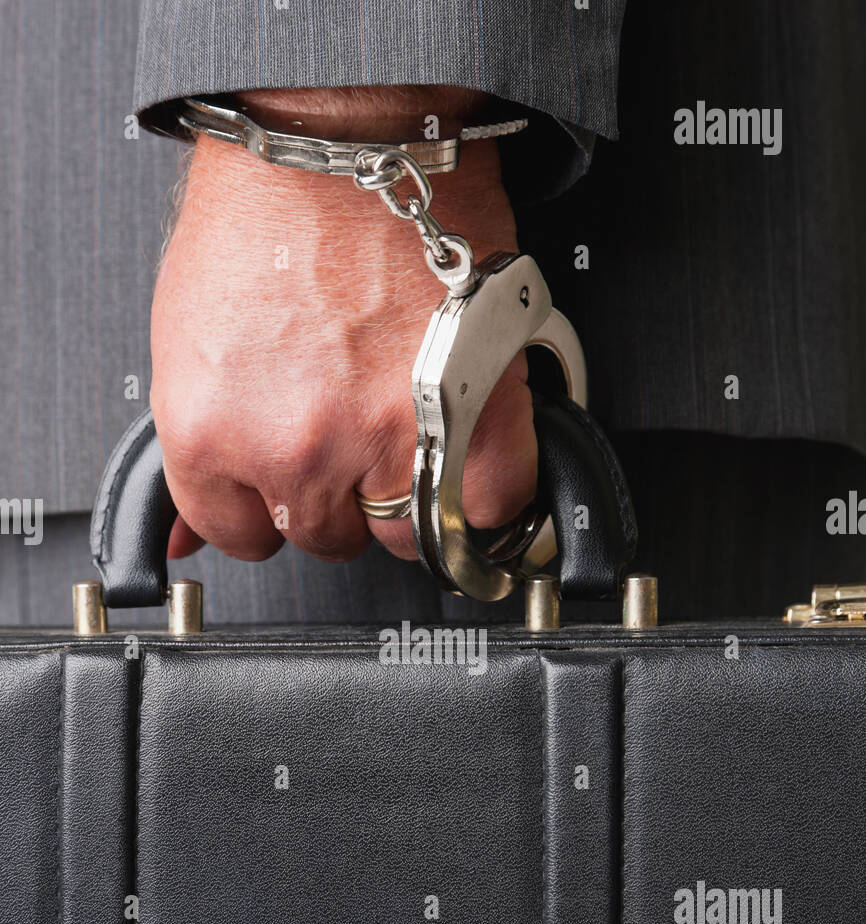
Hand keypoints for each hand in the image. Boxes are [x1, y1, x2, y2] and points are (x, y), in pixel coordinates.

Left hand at [150, 86, 536, 564]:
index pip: (239, 534)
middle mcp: (294, 447)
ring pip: (401, 534)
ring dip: (409, 492)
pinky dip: (483, 490)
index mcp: (211, 432)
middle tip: (351, 429)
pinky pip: (485, 511)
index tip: (287, 483)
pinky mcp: (469, 416)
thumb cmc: (266, 213)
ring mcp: (386, 439)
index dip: (267, 504)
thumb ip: (202, 450)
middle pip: (325, 535)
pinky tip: (465, 441)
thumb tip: (183, 537)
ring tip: (408, 422)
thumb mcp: (190, 342)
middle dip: (337, 492)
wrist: (344, 133)